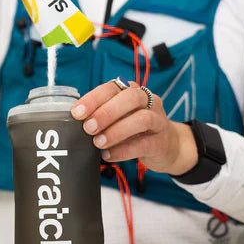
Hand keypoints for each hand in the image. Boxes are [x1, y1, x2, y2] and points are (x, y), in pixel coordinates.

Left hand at [70, 81, 198, 174]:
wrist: (169, 146)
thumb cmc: (135, 129)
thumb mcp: (119, 117)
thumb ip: (101, 115)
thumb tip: (74, 122)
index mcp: (132, 91)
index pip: (112, 88)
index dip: (93, 99)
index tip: (76, 113)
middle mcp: (148, 101)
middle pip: (130, 98)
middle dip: (106, 112)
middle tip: (88, 128)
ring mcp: (158, 120)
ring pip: (141, 119)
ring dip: (116, 131)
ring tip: (98, 143)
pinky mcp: (162, 142)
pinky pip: (144, 144)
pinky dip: (124, 150)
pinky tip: (108, 155)